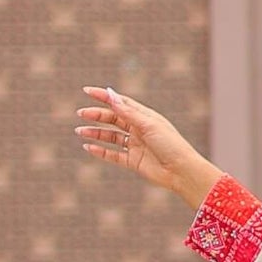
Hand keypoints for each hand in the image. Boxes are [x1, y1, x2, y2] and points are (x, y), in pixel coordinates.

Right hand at [74, 87, 218, 208]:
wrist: (181, 170)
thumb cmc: (170, 144)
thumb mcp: (148, 125)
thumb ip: (128, 113)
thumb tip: (111, 96)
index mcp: (145, 117)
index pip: (121, 103)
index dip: (104, 96)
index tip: (87, 91)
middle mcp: (139, 129)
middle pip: (113, 119)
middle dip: (96, 115)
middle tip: (81, 113)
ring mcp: (135, 145)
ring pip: (111, 137)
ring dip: (95, 133)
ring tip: (80, 131)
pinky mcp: (133, 161)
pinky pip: (113, 155)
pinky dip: (100, 151)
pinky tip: (88, 147)